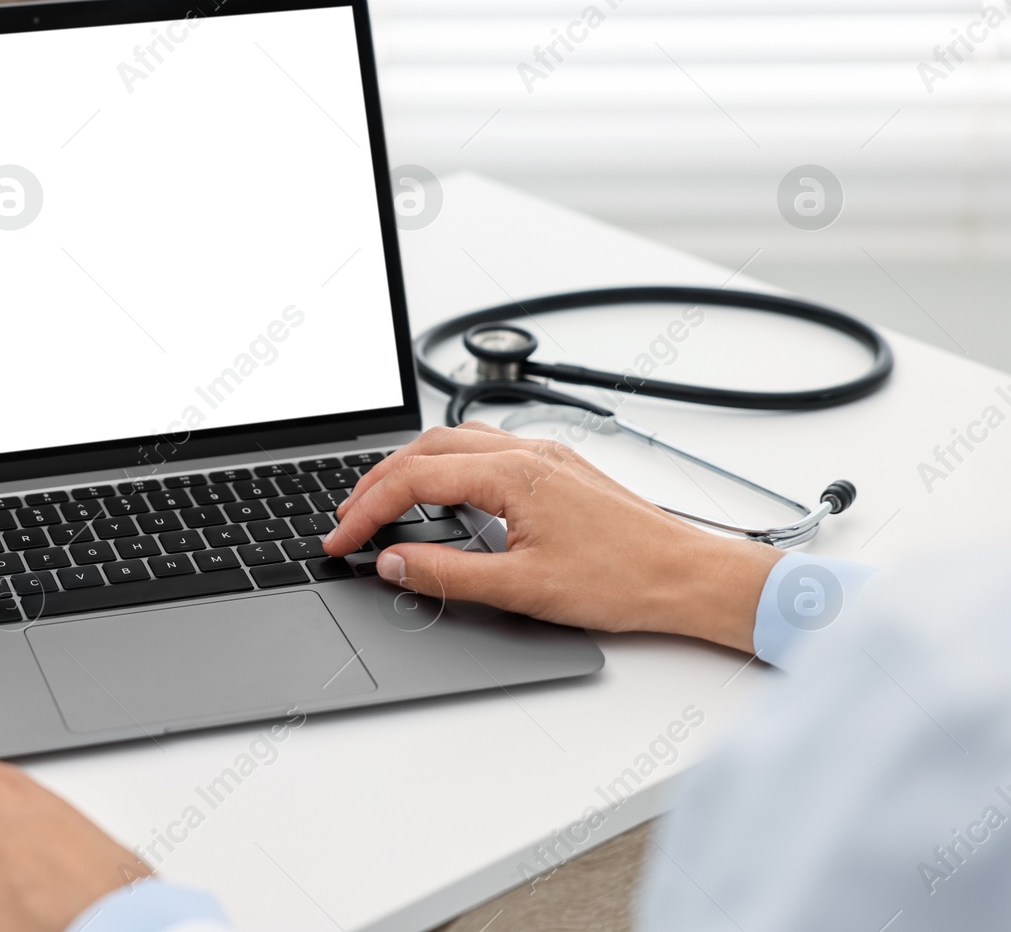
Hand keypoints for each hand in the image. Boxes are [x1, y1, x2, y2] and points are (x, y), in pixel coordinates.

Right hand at [325, 422, 780, 652]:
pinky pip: (485, 447)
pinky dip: (446, 463)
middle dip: (378, 481)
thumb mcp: (521, 589)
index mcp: (512, 474)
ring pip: (455, 440)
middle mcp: (527, 453)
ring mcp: (544, 456)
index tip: (343, 540)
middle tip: (348, 518)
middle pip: (426, 449)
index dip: (368, 511)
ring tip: (383, 500)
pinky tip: (443, 489)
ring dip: (411, 466)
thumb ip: (447, 574)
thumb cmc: (622, 580)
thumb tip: (394, 562)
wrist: (686, 575)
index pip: (415, 481)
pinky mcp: (558, 468)